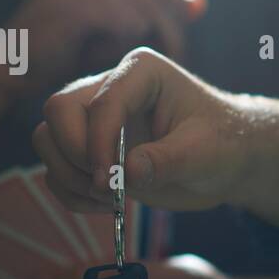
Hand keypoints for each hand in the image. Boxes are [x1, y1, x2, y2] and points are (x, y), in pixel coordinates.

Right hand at [3, 0, 205, 93]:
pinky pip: (128, 23)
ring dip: (149, 41)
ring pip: (148, 6)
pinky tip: (103, 59)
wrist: (9, 66)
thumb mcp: (118, 30)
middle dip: (171, 20)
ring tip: (134, 65)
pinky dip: (122, 47)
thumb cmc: (65, 52)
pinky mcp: (81, 1)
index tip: (172, 35)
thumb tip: (201, 3)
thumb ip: (159, 14)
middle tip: (172, 56)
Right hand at [32, 47, 278, 227]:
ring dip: (69, 175)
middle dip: (76, 154)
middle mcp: (112, 88)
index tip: (111, 180)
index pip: (101, 101)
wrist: (230, 159)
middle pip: (58, 111)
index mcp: (141, 73)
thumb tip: (126, 173)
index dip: (98, 141)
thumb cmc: (226, 143)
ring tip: (110, 197)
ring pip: (48, 139)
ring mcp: (97, 120)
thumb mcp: (207, 153)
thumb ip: (168, 160)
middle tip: (109, 186)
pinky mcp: (92, 150)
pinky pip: (56, 169)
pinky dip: (71, 193)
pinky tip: (106, 205)